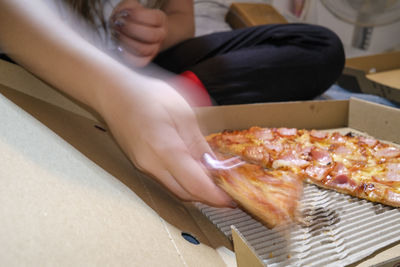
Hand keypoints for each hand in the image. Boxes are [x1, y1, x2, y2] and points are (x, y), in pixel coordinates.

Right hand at [98, 76, 234, 206]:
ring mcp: (144, 167)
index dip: (216, 197)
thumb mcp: (182, 112)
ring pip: (175, 189)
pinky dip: (184, 182)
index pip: (195, 185)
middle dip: (209, 197)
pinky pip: (166, 181)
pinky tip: (194, 171)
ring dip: (196, 190)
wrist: (112, 93)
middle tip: (228, 191)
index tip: (233, 200)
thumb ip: (197, 142)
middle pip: (186, 193)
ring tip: (215, 181)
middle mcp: (152, 166)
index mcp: (165, 151)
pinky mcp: (140, 164)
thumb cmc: (149, 95)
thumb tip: (213, 166)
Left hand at [110, 0, 167, 66]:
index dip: (138, 16)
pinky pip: (139, 62)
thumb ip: (128, 7)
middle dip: (131, 29)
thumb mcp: (132, 6)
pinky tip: (119, 47)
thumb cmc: (134, 18)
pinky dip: (127, 56)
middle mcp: (160, 35)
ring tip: (116, 35)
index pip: (154, 19)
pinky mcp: (146, 59)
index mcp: (160, 19)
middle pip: (151, 36)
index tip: (125, 14)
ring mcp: (155, 49)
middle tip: (118, 24)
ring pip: (145, 50)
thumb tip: (122, 15)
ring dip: (127, 42)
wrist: (141, 31)